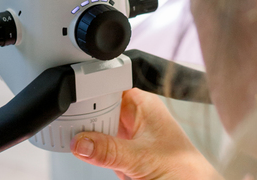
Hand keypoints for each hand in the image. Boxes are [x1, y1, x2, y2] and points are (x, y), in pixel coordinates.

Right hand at [71, 89, 220, 179]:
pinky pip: (99, 147)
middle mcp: (134, 116)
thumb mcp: (141, 158)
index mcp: (142, 104)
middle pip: (97, 108)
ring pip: (96, 128)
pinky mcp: (123, 152)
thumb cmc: (185, 170)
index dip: (89, 92)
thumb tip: (79, 142)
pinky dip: (93, 152)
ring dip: (89, 136)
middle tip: (71, 125)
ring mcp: (127, 135)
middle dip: (86, 118)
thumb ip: (109, 150)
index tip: (71, 102)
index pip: (107, 87)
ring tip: (80, 138)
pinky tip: (93, 154)